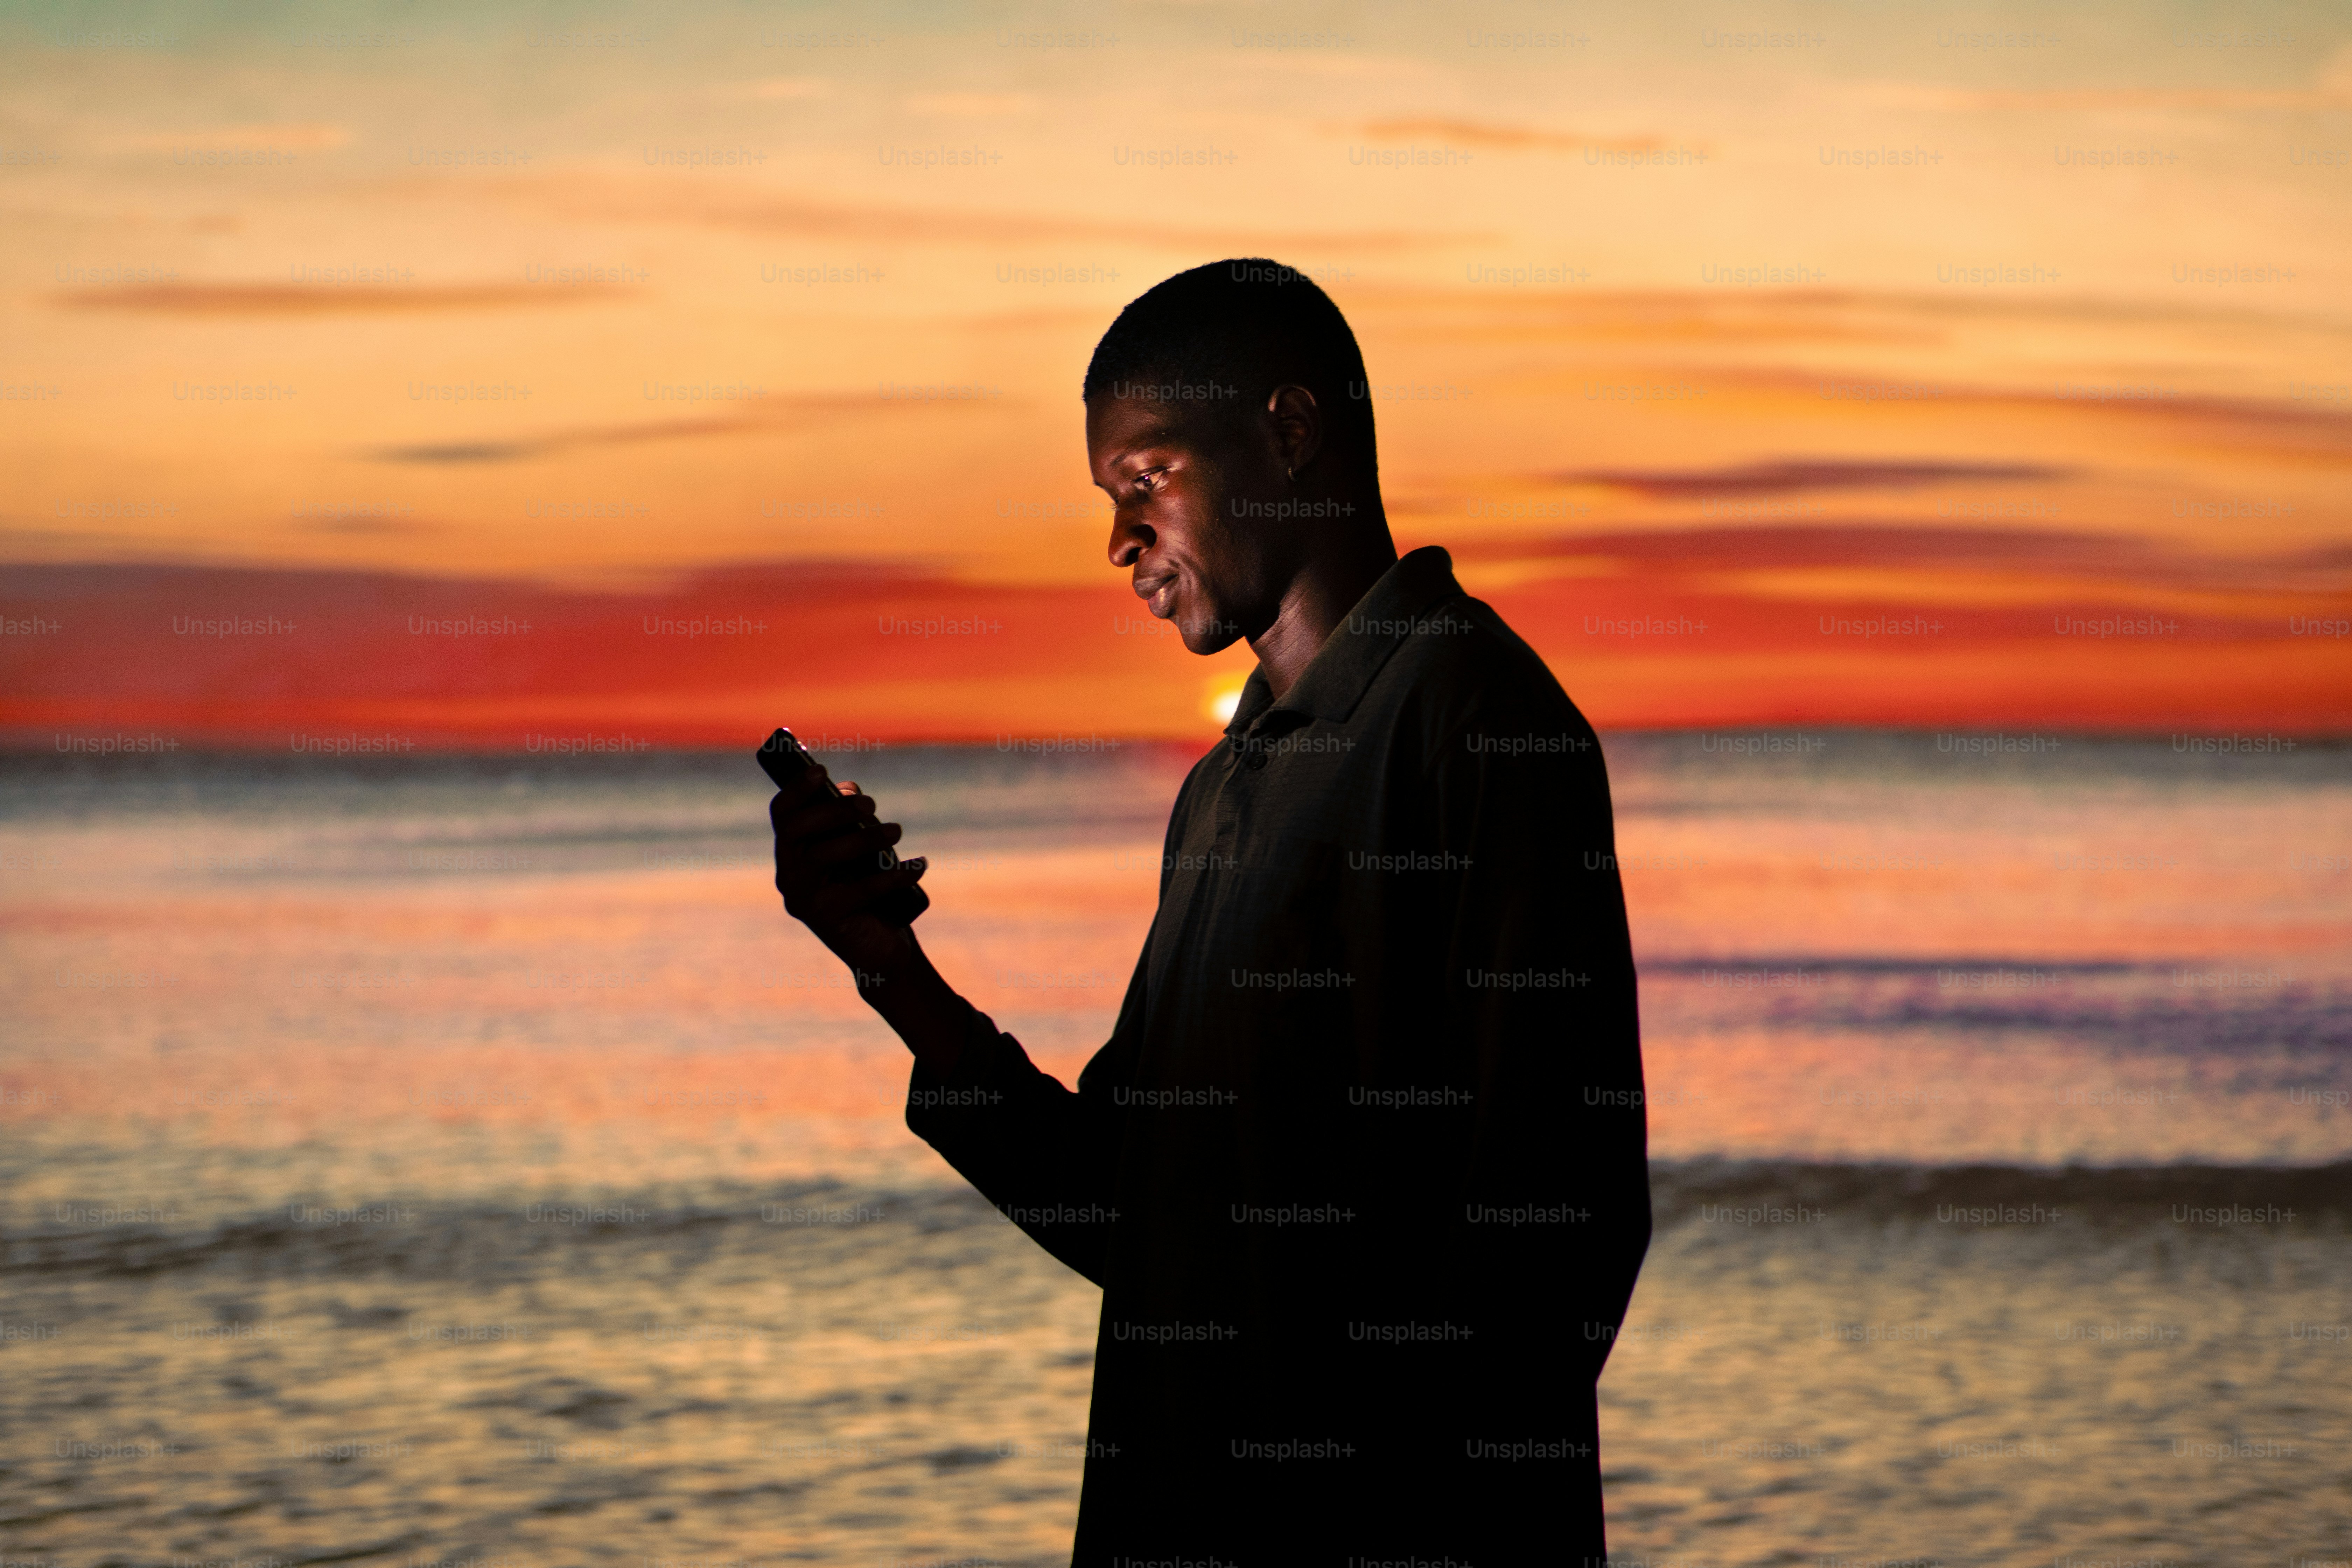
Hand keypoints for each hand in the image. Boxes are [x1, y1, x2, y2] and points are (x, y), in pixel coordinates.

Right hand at [769, 763, 929, 981]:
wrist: (882, 946)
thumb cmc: (871, 889)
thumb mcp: (861, 849)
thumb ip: (850, 820)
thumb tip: (848, 790)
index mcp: (793, 853)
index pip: (782, 815)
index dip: (797, 789)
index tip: (821, 770)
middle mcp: (789, 877)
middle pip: (797, 831)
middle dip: (835, 811)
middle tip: (870, 804)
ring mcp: (804, 901)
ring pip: (825, 856)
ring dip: (866, 837)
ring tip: (897, 830)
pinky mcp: (828, 922)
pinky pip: (861, 890)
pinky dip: (895, 874)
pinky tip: (919, 864)